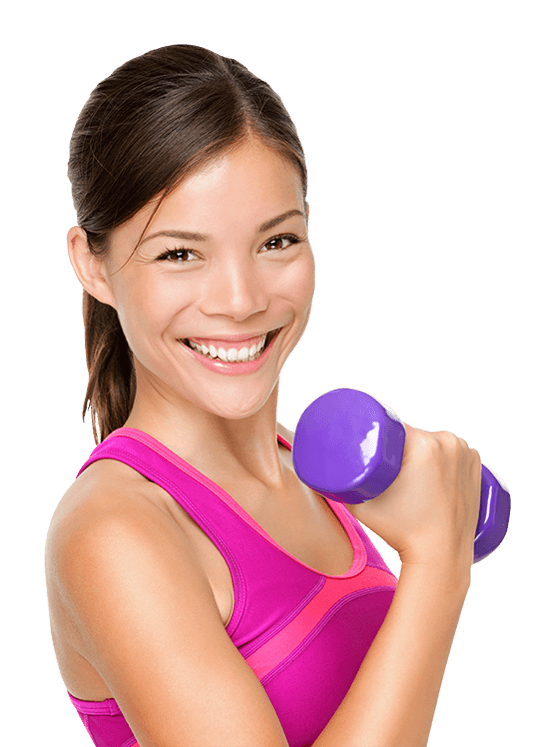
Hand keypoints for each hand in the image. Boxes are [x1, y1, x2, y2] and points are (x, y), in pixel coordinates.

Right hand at [349, 423, 482, 570]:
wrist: (441, 556)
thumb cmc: (400, 531)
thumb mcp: (360, 505)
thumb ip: (335, 486)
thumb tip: (314, 473)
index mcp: (422, 444)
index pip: (394, 427)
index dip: (379, 435)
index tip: (372, 449)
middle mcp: (448, 442)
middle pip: (414, 435)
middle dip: (399, 447)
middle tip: (388, 469)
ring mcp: (466, 453)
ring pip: (434, 442)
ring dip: (422, 451)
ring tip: (409, 473)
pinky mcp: (478, 466)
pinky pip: (455, 450)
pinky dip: (445, 455)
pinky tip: (435, 466)